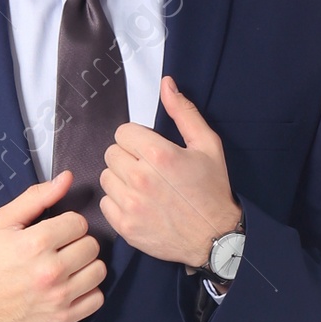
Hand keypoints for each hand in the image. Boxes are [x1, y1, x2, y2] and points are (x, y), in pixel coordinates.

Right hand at [0, 172, 103, 321]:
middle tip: (60, 251)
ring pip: (99, 271)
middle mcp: (50, 270)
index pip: (79, 223)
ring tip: (68, 268)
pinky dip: (88, 292)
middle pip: (92, 246)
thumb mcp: (4, 222)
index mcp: (36, 242)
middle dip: (77, 244)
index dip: (68, 225)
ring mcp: (58, 297)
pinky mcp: (63, 318)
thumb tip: (66, 178)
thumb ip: (37, 197)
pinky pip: (97, 299)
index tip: (56, 233)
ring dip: (86, 267)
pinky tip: (72, 287)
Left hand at [98, 76, 240, 267]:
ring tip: (143, 187)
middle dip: (127, 157)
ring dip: (120, 179)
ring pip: (106, 177)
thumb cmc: (212, 191)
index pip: (122, 132)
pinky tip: (138, 204)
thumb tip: (166, 85)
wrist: (215, 237)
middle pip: (111, 153)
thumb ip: (183, 112)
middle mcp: (141, 178)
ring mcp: (131, 204)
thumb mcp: (207, 145)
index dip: (136, 139)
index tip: (149, 150)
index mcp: (159, 155)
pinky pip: (105, 203)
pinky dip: (118, 203)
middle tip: (148, 169)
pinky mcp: (125, 226)